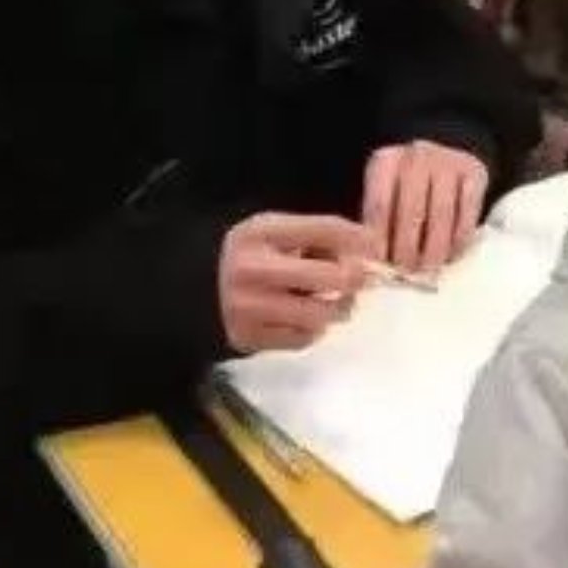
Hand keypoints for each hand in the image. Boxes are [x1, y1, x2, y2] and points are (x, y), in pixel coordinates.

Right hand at [217, 211, 375, 353]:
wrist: (194, 290)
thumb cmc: (250, 256)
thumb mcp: (276, 231)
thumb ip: (320, 234)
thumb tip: (373, 246)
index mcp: (260, 232)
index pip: (328, 229)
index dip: (360, 239)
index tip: (372, 246)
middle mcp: (251, 269)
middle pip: (332, 276)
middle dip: (354, 278)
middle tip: (357, 280)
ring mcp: (248, 307)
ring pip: (321, 314)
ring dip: (337, 308)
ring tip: (333, 301)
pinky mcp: (248, 338)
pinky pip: (303, 339)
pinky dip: (313, 330)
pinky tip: (303, 318)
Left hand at [362, 140, 490, 274]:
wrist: (442, 160)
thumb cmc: (404, 188)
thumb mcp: (384, 195)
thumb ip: (377, 224)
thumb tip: (374, 263)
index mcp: (386, 161)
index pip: (379, 203)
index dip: (379, 238)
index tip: (380, 264)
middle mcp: (417, 155)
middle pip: (411, 209)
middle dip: (407, 247)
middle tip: (406, 271)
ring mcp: (448, 161)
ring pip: (441, 212)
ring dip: (434, 247)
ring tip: (428, 268)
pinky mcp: (475, 172)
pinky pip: (468, 211)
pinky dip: (460, 238)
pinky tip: (451, 254)